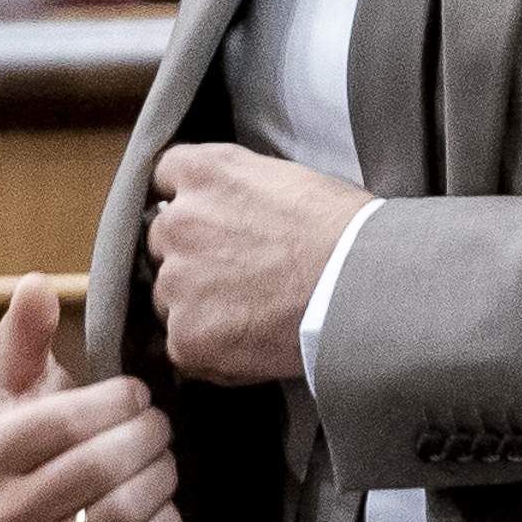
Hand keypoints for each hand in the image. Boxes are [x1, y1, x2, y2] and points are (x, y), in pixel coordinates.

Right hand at [0, 273, 180, 521]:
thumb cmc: (34, 439)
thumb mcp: (21, 387)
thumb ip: (27, 335)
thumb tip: (35, 283)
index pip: (62, 422)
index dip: (114, 402)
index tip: (137, 392)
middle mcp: (0, 516)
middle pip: (98, 469)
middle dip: (145, 437)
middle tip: (159, 424)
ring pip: (121, 513)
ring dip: (160, 477)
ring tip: (163, 458)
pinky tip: (162, 502)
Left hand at [145, 144, 373, 384]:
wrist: (360, 286)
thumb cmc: (343, 231)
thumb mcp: (286, 178)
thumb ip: (238, 189)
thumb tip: (228, 209)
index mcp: (205, 173)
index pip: (164, 177)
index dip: (185, 200)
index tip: (201, 216)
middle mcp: (179, 221)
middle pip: (162, 239)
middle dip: (189, 254)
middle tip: (234, 272)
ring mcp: (177, 281)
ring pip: (168, 294)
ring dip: (196, 302)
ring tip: (249, 312)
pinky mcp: (187, 335)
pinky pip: (183, 344)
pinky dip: (209, 347)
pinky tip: (250, 341)